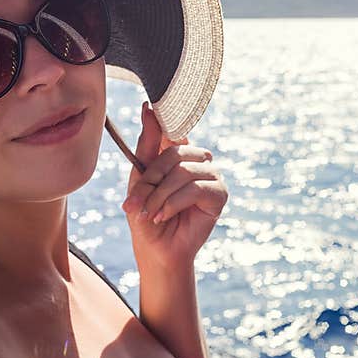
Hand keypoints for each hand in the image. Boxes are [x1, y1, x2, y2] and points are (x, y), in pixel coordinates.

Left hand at [120, 101, 227, 268]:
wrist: (155, 249)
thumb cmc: (146, 213)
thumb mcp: (140, 177)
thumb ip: (148, 143)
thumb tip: (148, 108)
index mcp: (179, 153)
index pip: (172, 131)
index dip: (160, 126)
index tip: (146, 108)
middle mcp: (198, 160)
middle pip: (174, 154)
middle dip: (151, 180)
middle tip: (137, 202)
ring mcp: (212, 176)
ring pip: (183, 172)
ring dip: (160, 196)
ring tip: (150, 213)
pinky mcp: (220, 194)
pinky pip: (195, 189)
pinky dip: (174, 204)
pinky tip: (163, 216)